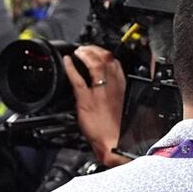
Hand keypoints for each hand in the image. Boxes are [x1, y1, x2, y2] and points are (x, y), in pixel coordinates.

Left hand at [64, 46, 128, 167]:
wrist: (116, 143)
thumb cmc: (121, 131)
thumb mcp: (124, 109)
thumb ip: (118, 96)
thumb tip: (112, 92)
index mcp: (124, 88)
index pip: (117, 64)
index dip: (107, 55)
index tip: (99, 53)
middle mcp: (113, 87)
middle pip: (107, 59)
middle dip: (96, 50)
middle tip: (86, 48)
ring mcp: (100, 92)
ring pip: (94, 64)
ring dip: (85, 55)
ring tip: (78, 52)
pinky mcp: (87, 100)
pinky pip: (78, 79)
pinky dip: (71, 68)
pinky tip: (68, 62)